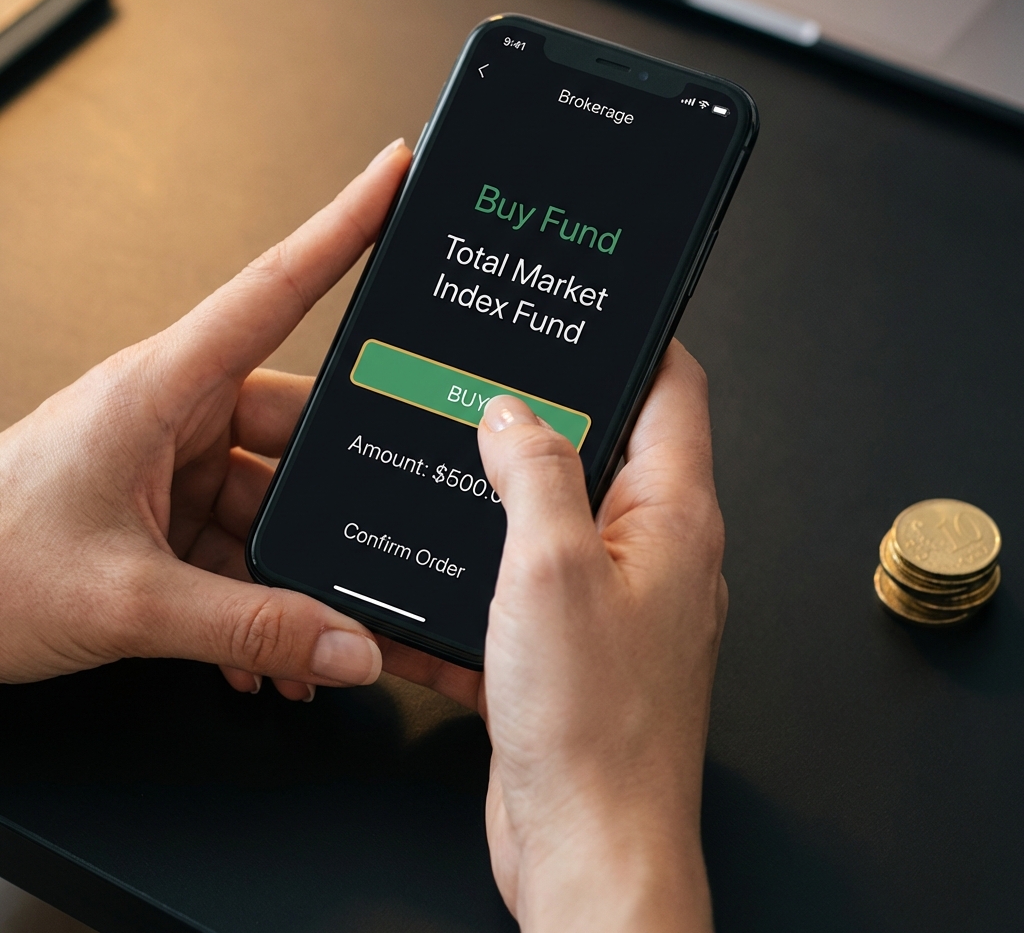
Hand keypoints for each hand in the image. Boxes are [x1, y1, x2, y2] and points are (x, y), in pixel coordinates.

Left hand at [0, 138, 412, 698]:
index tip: (394, 177)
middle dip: (337, 495)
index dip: (343, 227)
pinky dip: (257, 594)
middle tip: (382, 539)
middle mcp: (175, 412)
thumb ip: (249, 629)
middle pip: (298, 428)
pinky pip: (239, 540)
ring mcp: (172, 463)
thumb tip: (348, 645)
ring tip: (310, 636)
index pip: (275, 290)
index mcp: (162, 388)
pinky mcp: (165, 509)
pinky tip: (259, 651)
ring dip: (292, 570)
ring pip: (273, 498)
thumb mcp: (125, 600)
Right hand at [439, 344, 724, 931]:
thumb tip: (513, 412)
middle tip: (492, 380)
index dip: (634, 340)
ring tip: (452, 461)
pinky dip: (482, 568)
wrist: (587, 852)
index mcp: (673, 516)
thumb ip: (536, 473)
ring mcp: (612, 598)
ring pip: (558, 513)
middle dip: (548, 411)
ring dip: (506, 491)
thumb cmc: (595, 728)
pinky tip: (433, 567)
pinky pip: (525, 582)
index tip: (589, 312)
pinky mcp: (571, 643)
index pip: (672, 390)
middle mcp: (653, 551)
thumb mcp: (551, 570)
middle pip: (609, 445)